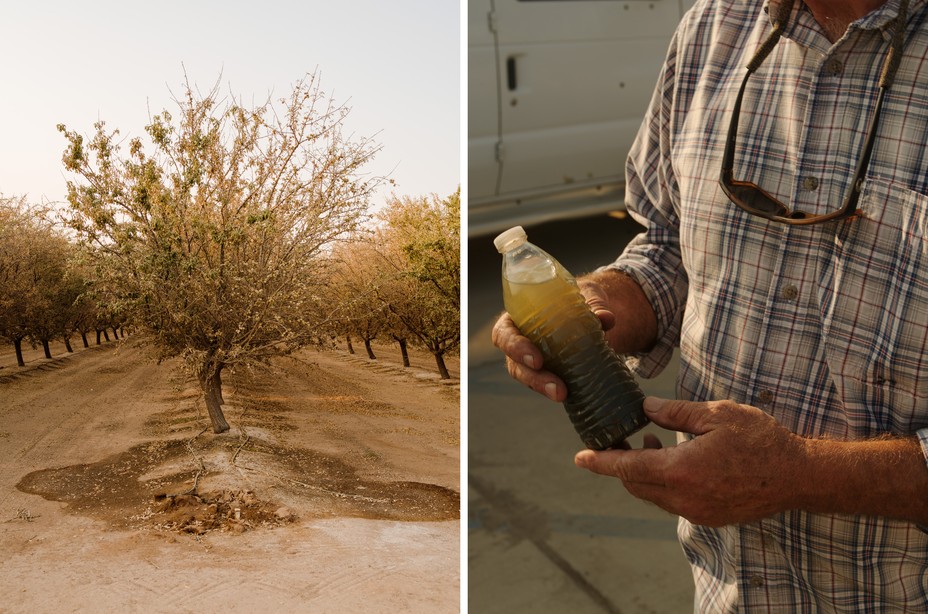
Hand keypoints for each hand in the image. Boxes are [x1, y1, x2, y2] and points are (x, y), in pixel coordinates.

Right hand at [491, 280, 613, 401]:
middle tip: (556, 387)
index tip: (538, 359)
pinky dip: (555, 388)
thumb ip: (595, 304)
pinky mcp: (547, 371)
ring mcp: (530, 359)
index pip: (504, 334)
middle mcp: (519, 340)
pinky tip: (571, 394)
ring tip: (563, 394)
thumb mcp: (585, 294)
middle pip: (515, 364)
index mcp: (517, 317)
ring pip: (527, 377)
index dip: (515, 348)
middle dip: (533, 378)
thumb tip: (606, 318)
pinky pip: (545, 383)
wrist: (591, 311)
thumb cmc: (577, 297)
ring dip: (543, 387)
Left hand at [574, 397, 806, 526]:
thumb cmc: (761, 440)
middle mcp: (685, 498)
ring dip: (645, 474)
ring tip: (652, 444)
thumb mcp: (718, 414)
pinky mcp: (710, 517)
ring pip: (654, 495)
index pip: (628, 469)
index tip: (579, 457)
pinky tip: (676, 462)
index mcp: (682, 471)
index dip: (601, 462)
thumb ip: (676, 412)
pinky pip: (673, 502)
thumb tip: (645, 409)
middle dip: (623, 465)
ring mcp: (698, 512)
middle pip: (636, 485)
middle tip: (624, 439)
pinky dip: (664, 484)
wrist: (799, 475)